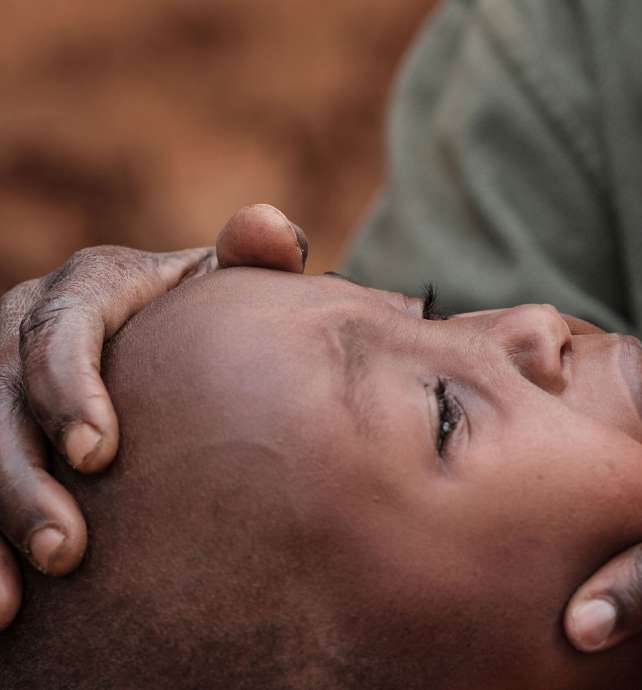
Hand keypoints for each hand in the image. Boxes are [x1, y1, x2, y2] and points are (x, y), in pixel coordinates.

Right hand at [0, 204, 306, 627]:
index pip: (61, 330)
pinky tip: (3, 611)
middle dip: (22, 481)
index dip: (68, 388)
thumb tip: (266, 230)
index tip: (99, 453)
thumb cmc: (211, 318)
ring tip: (15, 600)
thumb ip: (251, 257)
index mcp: (88, 287)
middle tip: (68, 550)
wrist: (179, 343)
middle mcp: (24, 328)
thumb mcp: (226, 285)